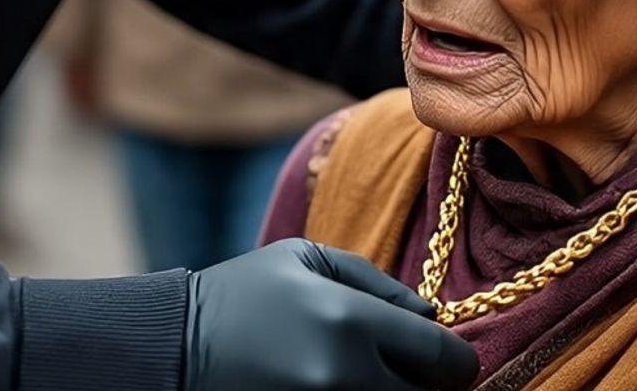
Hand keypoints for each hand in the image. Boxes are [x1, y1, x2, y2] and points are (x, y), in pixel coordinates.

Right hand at [183, 238, 478, 390]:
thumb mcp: (304, 259)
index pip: (443, 358)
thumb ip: (375, 282)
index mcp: (349, 321)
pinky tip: (347, 388)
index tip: (451, 361)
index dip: (458, 362)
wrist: (177, 349)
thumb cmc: (245, 292)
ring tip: (371, 375)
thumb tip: (431, 317)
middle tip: (406, 369)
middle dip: (425, 385)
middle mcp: (346, 378)